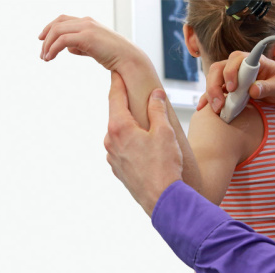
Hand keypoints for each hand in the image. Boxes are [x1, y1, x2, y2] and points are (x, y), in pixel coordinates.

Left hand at [38, 15, 140, 70]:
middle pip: (57, 23)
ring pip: (57, 31)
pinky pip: (62, 40)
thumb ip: (81, 47)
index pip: (63, 19)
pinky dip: (53, 49)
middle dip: (46, 37)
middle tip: (41, 53)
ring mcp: (86, 28)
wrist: (128, 59)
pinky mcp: (86, 37)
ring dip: (47, 45)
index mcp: (88, 23)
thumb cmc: (114, 56)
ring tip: (45, 58)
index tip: (42, 39)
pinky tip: (50, 57)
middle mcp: (86, 22)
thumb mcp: (94, 49)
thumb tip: (68, 49)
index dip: (49, 27)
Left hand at [104, 72, 182, 215]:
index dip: (117, 82)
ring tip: (146, 126)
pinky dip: (132, 144)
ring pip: (120, 134)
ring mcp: (112, 157)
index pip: (115, 96)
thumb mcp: (165, 132)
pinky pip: (123, 150)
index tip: (116, 71)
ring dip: (131, 127)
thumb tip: (155, 94)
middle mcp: (110, 141)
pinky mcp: (118, 170)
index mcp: (119, 127)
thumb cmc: (164, 166)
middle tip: (135, 94)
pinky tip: (146, 148)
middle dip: (127, 105)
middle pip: (117, 115)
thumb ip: (157, 110)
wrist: (162, 200)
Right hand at [197, 51, 274, 112]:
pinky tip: (202, 107)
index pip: (235, 60)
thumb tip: (254, 90)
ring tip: (216, 110)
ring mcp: (230, 75)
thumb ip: (268, 87)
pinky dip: (207, 98)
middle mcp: (237, 65)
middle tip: (219, 104)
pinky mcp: (227, 86)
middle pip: (218, 70)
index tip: (232, 88)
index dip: (230, 72)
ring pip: (213, 79)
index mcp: (250, 60)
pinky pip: (214, 90)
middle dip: (215, 87)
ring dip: (211, 94)